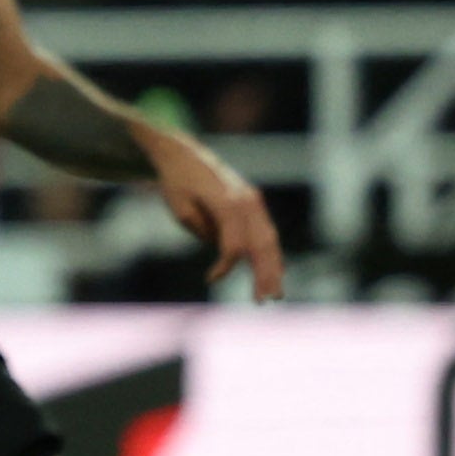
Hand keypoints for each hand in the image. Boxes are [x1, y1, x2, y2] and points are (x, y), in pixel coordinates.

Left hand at [149, 129, 286, 299]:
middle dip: (264, 275)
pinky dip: (272, 253)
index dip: (224, 265)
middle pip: (261, 244)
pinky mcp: (252, 203)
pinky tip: (277, 272)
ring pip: (269, 240)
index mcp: (227, 202)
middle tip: (265, 300)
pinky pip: (266, 232)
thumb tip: (219, 244)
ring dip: (273, 268)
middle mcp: (246, 201)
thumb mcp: (180, 208)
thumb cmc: (177, 183)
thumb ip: (201, 228)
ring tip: (275, 294)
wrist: (183, 155)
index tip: (210, 279)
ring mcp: (253, 200)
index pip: (233, 244)